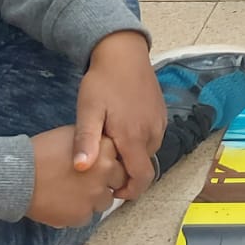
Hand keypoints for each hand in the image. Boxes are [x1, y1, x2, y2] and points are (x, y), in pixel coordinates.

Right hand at [26, 126, 126, 226]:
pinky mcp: (82, 215)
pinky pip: (88, 216)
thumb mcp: (72, 136)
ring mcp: (95, 195)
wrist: (17, 176)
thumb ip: (94, 142)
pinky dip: (78, 211)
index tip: (100, 165)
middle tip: (86, 180)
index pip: (122, 158)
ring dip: (93, 198)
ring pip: (105, 201)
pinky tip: (63, 202)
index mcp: (105, 149)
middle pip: (119, 180)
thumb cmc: (41, 152)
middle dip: (106, 181)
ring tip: (72, 191)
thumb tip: (106, 148)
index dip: (110, 162)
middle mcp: (106, 171)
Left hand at [76, 31, 162, 200]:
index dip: (131, 191)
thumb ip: (86, 141)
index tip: (114, 192)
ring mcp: (159, 122)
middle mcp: (152, 133)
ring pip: (148, 152)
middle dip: (127, 172)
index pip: (141, 177)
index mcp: (134, 137)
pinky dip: (139, 141)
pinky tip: (121, 129)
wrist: (124, 52)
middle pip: (144, 166)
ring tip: (110, 146)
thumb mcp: (88, 111)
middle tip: (104, 165)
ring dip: (132, 156)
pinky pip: (152, 137)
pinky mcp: (161, 113)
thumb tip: (83, 169)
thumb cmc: (102, 82)